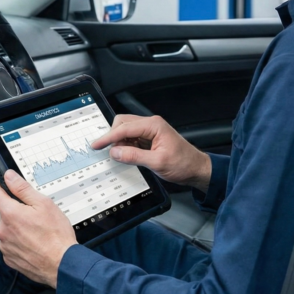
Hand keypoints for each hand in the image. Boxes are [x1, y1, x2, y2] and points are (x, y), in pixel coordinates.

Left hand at [0, 170, 76, 287]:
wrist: (62, 264)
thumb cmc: (56, 236)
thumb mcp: (43, 204)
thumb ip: (22, 188)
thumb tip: (9, 176)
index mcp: (9, 213)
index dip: (0, 187)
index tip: (5, 186)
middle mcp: (3, 230)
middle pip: (4, 213)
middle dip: (16, 211)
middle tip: (34, 216)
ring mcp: (5, 246)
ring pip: (7, 230)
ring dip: (17, 228)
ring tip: (36, 233)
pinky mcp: (9, 258)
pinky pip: (10, 245)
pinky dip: (19, 243)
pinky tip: (33, 244)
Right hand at [91, 114, 211, 191]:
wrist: (196, 170)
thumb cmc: (183, 164)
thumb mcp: (157, 163)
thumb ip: (134, 156)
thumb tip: (115, 152)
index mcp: (154, 125)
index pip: (124, 128)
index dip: (108, 137)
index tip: (96, 145)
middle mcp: (151, 124)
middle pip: (123, 123)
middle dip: (113, 136)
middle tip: (107, 151)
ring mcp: (150, 131)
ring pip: (125, 130)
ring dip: (119, 142)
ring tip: (118, 155)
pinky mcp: (149, 138)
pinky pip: (131, 138)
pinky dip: (125, 145)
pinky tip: (124, 155)